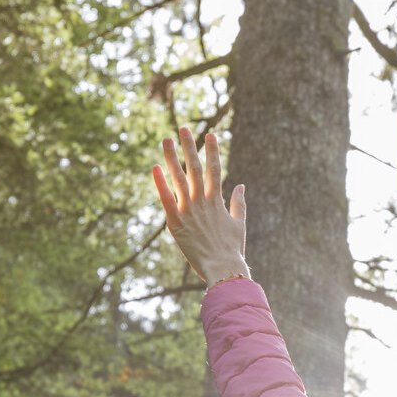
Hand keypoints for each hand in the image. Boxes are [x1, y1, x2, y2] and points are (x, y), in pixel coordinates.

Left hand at [152, 127, 250, 284]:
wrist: (222, 268)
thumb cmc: (232, 249)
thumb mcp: (238, 224)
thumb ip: (239, 203)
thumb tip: (241, 186)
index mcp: (217, 200)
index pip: (214, 169)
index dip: (212, 150)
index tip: (210, 134)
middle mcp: (202, 201)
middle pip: (194, 167)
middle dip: (189, 146)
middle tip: (183, 128)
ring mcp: (187, 210)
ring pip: (178, 177)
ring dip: (171, 157)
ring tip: (165, 140)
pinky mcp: (175, 222)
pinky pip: (165, 198)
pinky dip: (160, 183)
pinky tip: (154, 167)